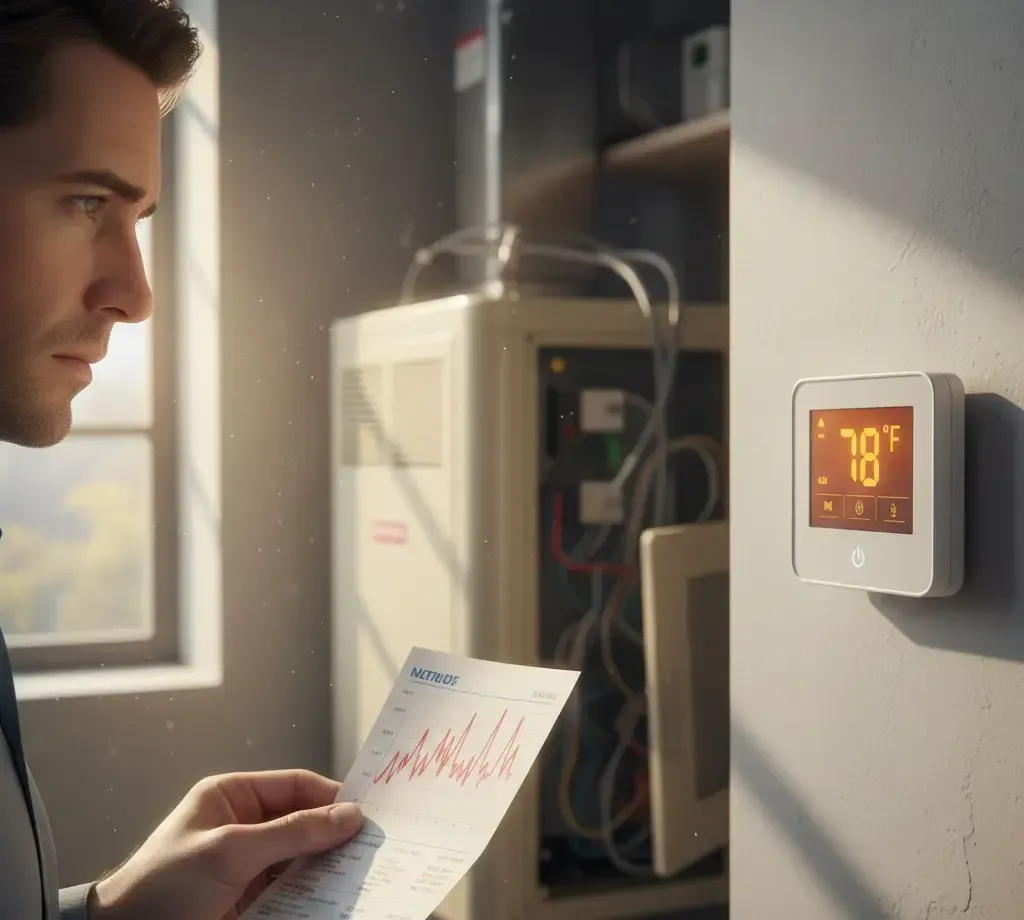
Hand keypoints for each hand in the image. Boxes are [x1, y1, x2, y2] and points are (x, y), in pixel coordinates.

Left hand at [89, 769, 363, 919]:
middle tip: (370, 844)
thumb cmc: (161, 888)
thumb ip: (291, 832)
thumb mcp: (231, 851)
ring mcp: (247, 864)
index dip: (330, 796)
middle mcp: (242, 825)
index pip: (294, 786)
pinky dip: (313, 893)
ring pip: (301, 858)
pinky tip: (333, 895)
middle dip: (333, 834)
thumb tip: (346, 816)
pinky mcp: (250, 898)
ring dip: (327, 866)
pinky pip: (292, 889)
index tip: (365, 811)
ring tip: (359, 872)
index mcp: (231, 797)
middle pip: (303, 822)